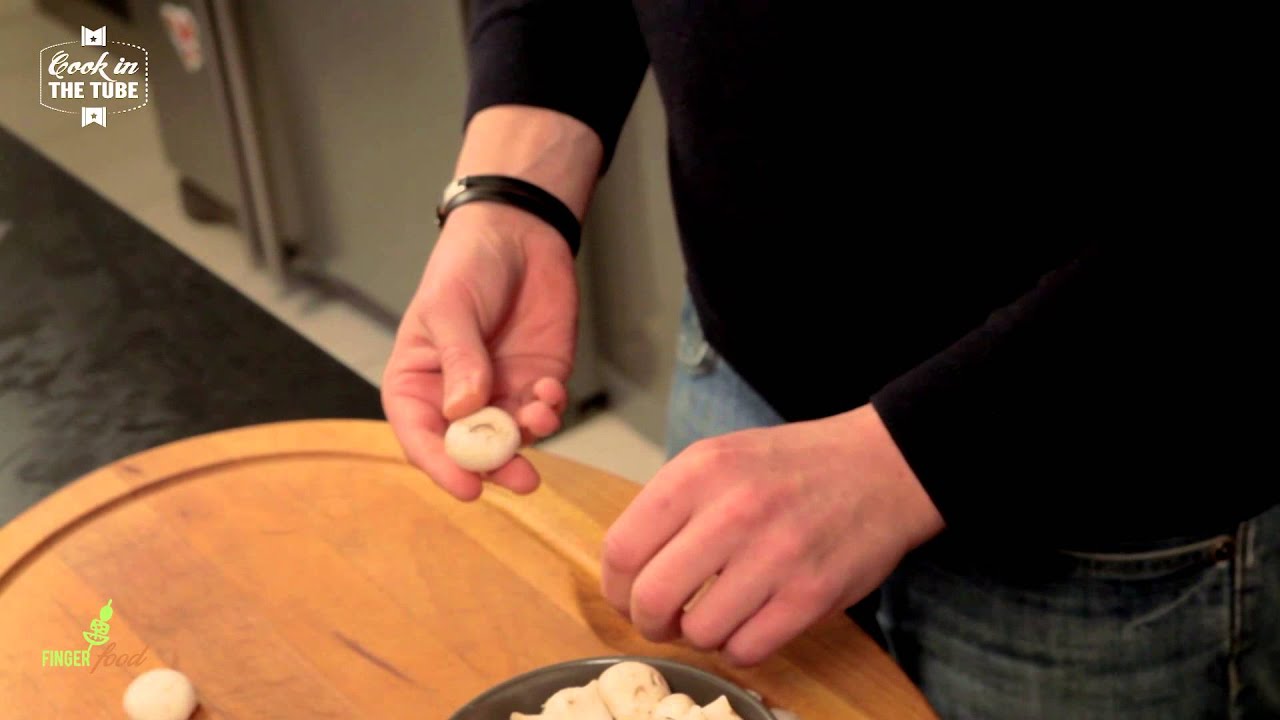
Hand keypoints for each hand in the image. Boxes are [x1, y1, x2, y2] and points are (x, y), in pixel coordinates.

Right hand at [382, 203, 577, 500]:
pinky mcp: (536, 383)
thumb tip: (463, 411)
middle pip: (470, 451)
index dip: (442, 466)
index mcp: (417, 383)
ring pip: (511, 440)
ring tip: (539, 416)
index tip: (468, 487)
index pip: (421, 436)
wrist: (520, 235)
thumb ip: (460, 358)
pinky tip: (550, 390)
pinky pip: (542, 414)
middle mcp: (456, 399)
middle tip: (522, 480)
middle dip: (497, 468)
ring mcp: (499, 393)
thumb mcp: (451, 307)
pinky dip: (549, 411)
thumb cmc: (466, 266)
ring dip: (528, 439)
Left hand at [601, 404, 944, 665]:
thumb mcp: (720, 457)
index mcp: (699, 471)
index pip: (622, 548)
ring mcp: (775, 554)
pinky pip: (748, 649)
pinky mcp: (811, 593)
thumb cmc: (793, 466)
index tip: (626, 597)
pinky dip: (739, 647)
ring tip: (715, 616)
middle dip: (647, 622)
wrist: (881, 465)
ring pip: (700, 631)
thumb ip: (671, 504)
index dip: (615, 587)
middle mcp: (733, 510)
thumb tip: (626, 567)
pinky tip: (748, 625)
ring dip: (699, 635)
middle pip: (651, 597)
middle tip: (661, 621)